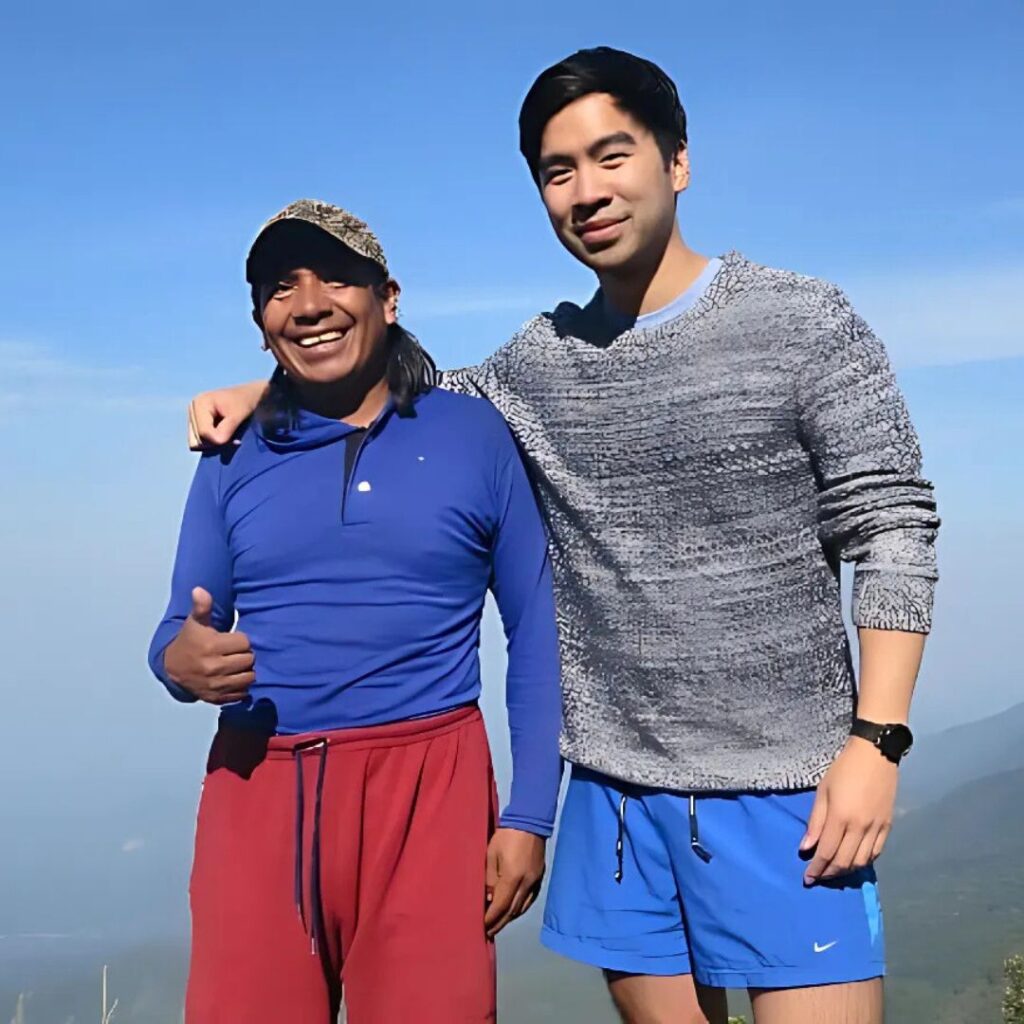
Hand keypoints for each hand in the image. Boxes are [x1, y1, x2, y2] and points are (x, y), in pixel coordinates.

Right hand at [163, 587, 255, 704]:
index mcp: (211, 646)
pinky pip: (242, 693)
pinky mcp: (216, 698)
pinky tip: (232, 677)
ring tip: (236, 664)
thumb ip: (202, 606)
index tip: (232, 640)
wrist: (172, 668)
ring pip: (249, 677)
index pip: (245, 642)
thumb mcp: (195, 622)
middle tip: (234, 653)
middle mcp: (213, 667)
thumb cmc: (190, 640)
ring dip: (245, 671)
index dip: (240, 640)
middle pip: (249, 660)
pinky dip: (241, 686)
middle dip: (245, 655)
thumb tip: (199, 590)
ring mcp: (215, 685)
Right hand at [188, 380, 267, 449]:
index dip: (218, 440)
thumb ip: (226, 430)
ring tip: (228, 435)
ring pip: (197, 443)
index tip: (235, 440)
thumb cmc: (243, 403)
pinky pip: (199, 443)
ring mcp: (192, 417)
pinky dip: (212, 443)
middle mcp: (191, 410)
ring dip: (214, 444)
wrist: (246, 397)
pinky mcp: (196, 424)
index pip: (203, 433)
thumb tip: (216, 442)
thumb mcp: (237, 416)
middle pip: (197, 440)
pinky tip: (222, 436)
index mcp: (199, 403)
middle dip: (215, 443)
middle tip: (232, 437)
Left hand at [483, 828, 545, 937]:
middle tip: (487, 933)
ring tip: (498, 925)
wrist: (530, 821)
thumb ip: (489, 879)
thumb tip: (487, 899)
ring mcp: (535, 881)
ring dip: (509, 918)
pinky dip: (519, 909)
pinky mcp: (540, 878)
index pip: (501, 906)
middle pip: (512, 911)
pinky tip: (512, 912)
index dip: (490, 919)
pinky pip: (529, 900)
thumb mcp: (491, 855)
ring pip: (522, 908)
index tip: (481, 928)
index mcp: (513, 877)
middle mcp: (527, 883)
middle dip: (499, 923)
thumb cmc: (506, 836)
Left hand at [800, 736, 897, 885]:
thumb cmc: (843, 770)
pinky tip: (853, 862)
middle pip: (843, 861)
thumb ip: (815, 822)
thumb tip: (806, 848)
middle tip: (818, 877)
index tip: (807, 878)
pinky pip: (876, 853)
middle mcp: (860, 827)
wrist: (875, 756)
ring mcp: (876, 828)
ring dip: (846, 871)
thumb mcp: (822, 791)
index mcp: (840, 817)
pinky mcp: (888, 826)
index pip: (826, 852)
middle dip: (829, 873)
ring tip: (833, 872)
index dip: (816, 868)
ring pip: (861, 861)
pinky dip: (863, 862)